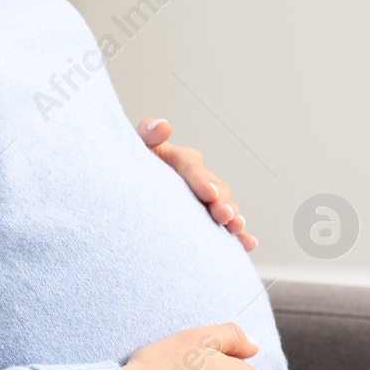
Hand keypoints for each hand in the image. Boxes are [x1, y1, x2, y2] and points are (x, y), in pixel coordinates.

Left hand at [138, 118, 256, 250]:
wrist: (122, 194)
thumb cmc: (126, 168)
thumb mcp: (133, 148)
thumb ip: (145, 134)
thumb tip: (163, 126)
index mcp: (177, 159)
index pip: (191, 165)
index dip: (201, 179)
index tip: (208, 194)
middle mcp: (195, 178)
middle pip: (214, 186)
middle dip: (221, 201)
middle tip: (224, 216)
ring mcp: (201, 199)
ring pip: (223, 205)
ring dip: (233, 215)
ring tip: (236, 227)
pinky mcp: (204, 219)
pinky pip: (224, 226)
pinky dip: (238, 235)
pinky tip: (247, 243)